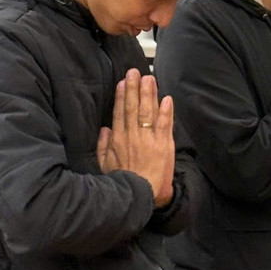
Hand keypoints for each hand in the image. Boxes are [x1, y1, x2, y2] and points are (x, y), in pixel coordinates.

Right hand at [97, 69, 175, 207]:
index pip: (120, 112)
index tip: (124, 81)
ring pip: (148, 113)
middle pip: (133, 108)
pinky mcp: (164, 147)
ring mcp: (148, 141)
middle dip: (134, 88)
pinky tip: (167, 99)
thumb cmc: (122, 181)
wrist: (140, 197)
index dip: (122, 95)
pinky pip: (165, 126)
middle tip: (135, 72)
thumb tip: (104, 128)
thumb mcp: (105, 164)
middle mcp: (132, 137)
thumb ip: (103, 145)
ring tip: (149, 79)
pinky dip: (166, 112)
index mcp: (118, 140)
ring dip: (149, 94)